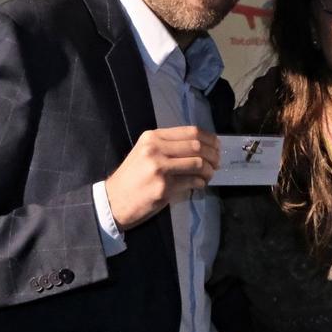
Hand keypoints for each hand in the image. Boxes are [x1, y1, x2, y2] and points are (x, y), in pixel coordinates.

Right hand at [104, 126, 219, 229]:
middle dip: (213, 155)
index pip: (191, 131)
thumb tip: (202, 146)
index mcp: (153, 137)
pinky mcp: (164, 187)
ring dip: (209, 170)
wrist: (113, 200)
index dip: (209, 138)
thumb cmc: (132, 176)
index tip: (217, 146)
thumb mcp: (145, 152)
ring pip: (198, 163)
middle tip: (217, 162)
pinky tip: (199, 184)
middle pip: (197, 146)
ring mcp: (160, 168)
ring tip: (209, 175)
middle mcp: (156, 149)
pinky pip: (192, 181)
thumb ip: (169, 146)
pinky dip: (201, 183)